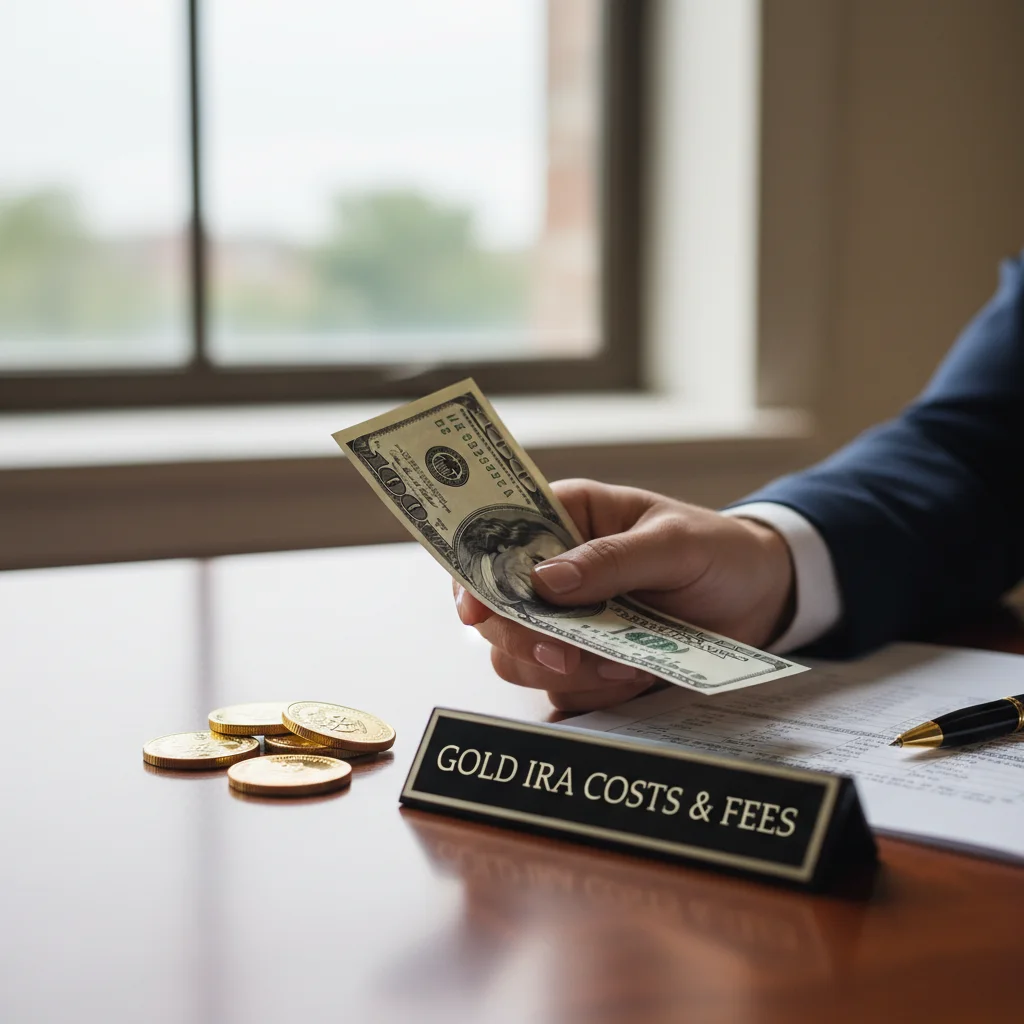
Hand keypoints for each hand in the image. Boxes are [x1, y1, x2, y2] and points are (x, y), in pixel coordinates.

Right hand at [453, 478, 794, 711]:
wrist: (761, 598)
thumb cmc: (717, 549)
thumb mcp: (675, 542)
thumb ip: (612, 558)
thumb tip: (546, 581)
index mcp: (565, 519)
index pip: (494, 540)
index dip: (472, 574)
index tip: (475, 608)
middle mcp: (554, 572)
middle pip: (495, 613)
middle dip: (526, 640)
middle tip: (568, 654)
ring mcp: (569, 622)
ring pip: (522, 659)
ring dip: (569, 672)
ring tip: (628, 664)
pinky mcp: (589, 664)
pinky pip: (564, 691)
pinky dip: (593, 695)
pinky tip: (634, 680)